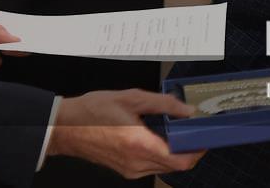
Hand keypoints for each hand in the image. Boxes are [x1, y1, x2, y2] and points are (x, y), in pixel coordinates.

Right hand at [48, 89, 204, 178]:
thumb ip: (164, 104)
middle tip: (192, 131)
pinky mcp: (125, 170)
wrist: (64, 128)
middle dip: (189, 150)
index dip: (198, 151)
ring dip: (175, 153)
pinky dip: (161, 155)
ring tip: (175, 132)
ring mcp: (130, 169)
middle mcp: (136, 162)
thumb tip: (187, 111)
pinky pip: (151, 167)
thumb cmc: (93, 111)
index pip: (181, 160)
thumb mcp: (132, 98)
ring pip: (165, 168)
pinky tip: (158, 137)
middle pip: (176, 166)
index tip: (204, 136)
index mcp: (139, 144)